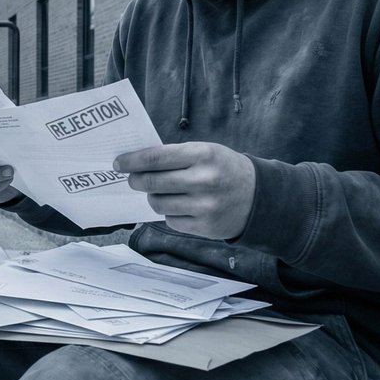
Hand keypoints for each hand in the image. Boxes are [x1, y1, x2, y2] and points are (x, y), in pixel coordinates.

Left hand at [114, 141, 255, 239]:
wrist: (260, 198)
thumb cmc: (225, 169)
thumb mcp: (206, 152)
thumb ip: (175, 156)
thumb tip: (137, 163)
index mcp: (203, 155)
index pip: (156, 158)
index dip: (132, 161)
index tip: (119, 163)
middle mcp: (204, 181)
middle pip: (152, 182)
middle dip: (136, 180)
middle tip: (132, 179)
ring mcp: (204, 206)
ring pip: (158, 204)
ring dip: (152, 197)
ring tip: (159, 192)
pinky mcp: (204, 227)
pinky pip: (170, 220)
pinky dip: (169, 212)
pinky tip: (179, 206)